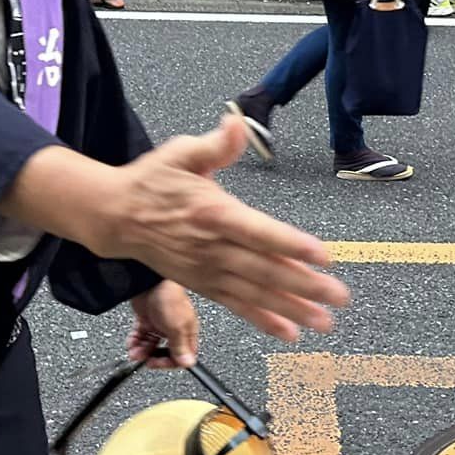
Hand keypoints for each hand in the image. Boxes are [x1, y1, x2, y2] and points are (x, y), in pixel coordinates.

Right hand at [100, 115, 348, 341]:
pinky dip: (263, 320)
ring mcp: (208, 271)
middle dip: (305, 285)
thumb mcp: (180, 154)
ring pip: (256, 293)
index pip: (258, 231)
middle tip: (340, 296)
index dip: (290, 244)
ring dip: (292, 309)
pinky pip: (237, 306)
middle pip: (265, 269)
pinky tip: (289, 332)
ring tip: (324, 322)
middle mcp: (213, 248)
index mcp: (213, 213)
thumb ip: (214, 145)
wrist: (115, 216)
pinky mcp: (203, 285)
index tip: (323, 255)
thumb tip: (235, 122)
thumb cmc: (152, 181)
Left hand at [127, 282, 198, 368]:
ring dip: (142, 351)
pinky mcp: (147, 319)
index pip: (182, 355)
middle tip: (145, 360)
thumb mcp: (177, 326)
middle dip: (154, 357)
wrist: (149, 280)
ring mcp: (160, 324)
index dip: (170, 362)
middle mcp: (174, 329)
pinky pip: (140, 336)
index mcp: (186, 331)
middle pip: (166, 352)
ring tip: (134, 352)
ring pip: (151, 345)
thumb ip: (180, 346)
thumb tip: (187, 362)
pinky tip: (132, 343)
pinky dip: (135, 341)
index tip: (158, 363)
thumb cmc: (168, 297)